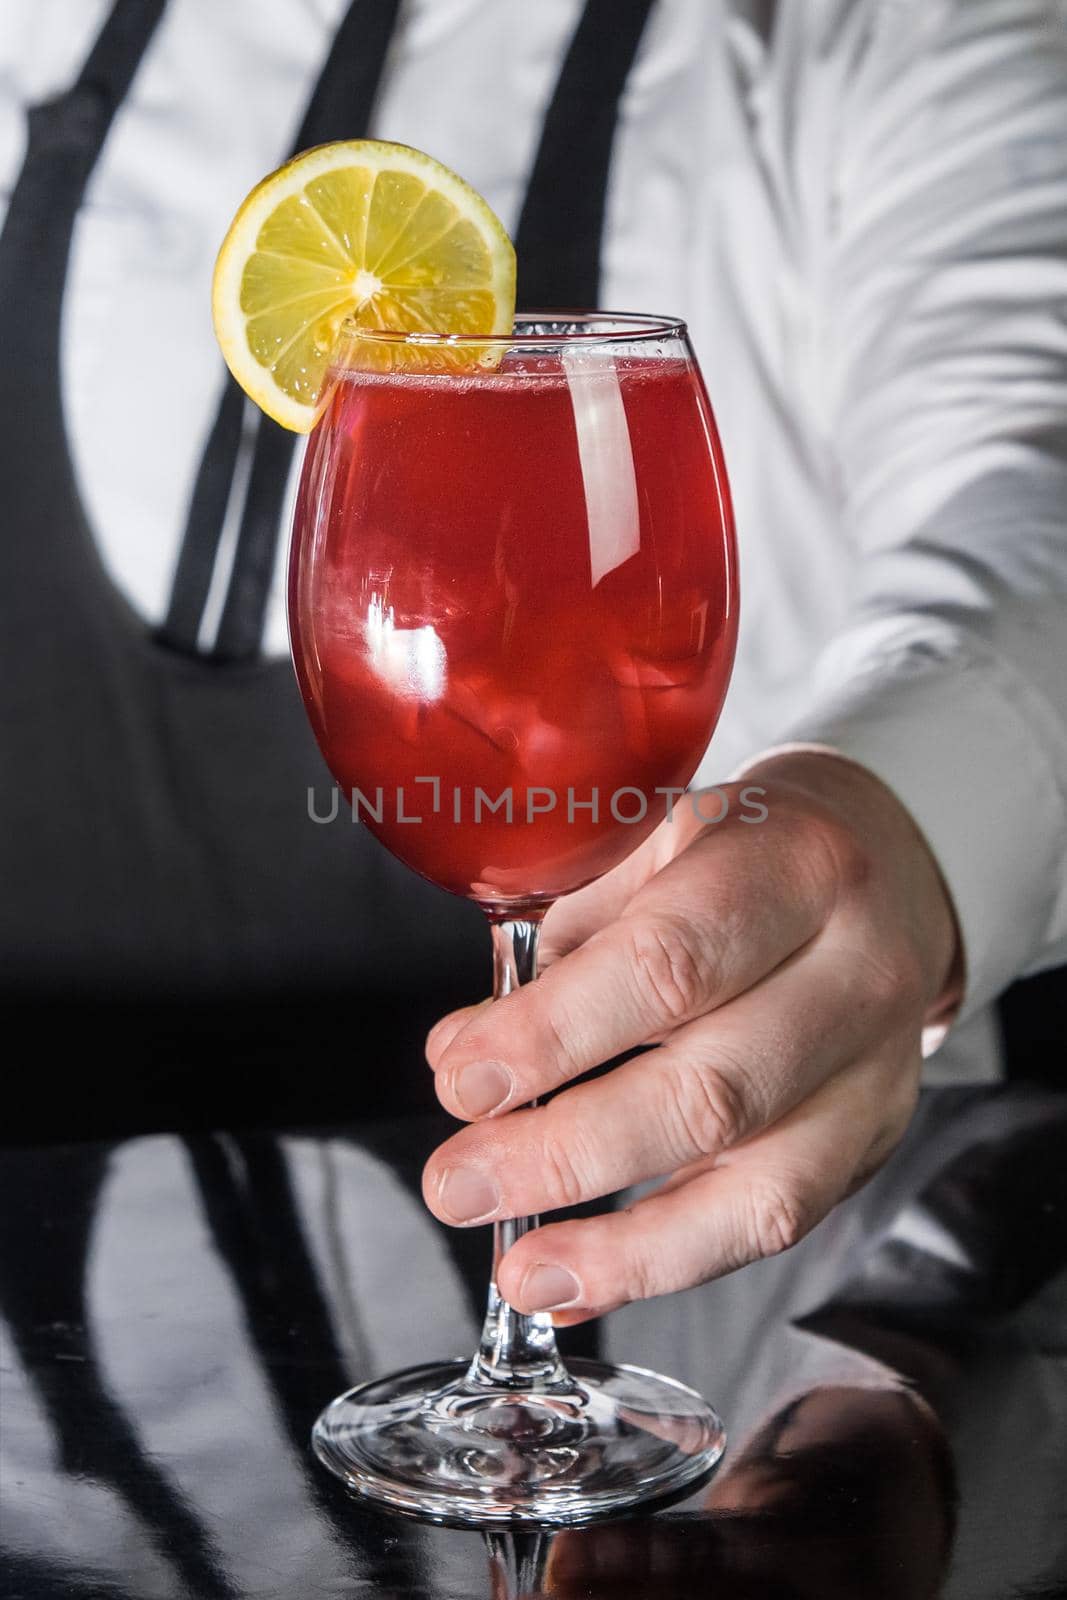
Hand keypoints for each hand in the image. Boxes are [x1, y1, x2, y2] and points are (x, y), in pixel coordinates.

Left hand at [422, 752, 960, 1321]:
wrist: (885, 872)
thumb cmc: (742, 853)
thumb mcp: (653, 839)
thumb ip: (559, 936)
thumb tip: (465, 1052)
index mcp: (794, 864)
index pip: (671, 963)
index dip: (555, 1034)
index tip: (463, 1077)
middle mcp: (857, 971)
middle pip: (713, 1091)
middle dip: (566, 1151)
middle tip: (459, 1182)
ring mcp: (877, 1070)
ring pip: (759, 1187)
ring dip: (620, 1245)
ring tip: (520, 1269)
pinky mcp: (871, 1140)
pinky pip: (771, 1227)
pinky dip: (663, 1265)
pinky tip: (579, 1282)